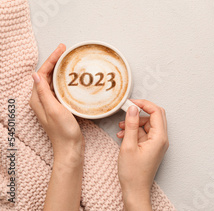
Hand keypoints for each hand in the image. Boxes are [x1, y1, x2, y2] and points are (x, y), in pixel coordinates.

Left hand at [29, 43, 83, 166]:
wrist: (70, 148)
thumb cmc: (63, 131)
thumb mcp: (53, 110)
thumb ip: (44, 92)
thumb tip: (36, 75)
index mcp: (38, 99)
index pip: (42, 73)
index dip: (52, 60)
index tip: (61, 49)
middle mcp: (42, 100)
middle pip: (47, 75)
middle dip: (56, 61)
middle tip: (67, 51)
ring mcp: (50, 103)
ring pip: (54, 81)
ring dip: (61, 70)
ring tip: (70, 60)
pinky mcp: (59, 107)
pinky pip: (60, 89)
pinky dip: (66, 80)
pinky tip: (74, 78)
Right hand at [117, 100, 168, 209]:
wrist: (136, 190)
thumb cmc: (133, 173)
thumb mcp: (128, 146)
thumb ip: (130, 125)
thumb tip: (132, 108)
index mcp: (160, 138)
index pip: (156, 112)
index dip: (144, 104)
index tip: (130, 102)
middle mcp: (162, 139)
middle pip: (154, 116)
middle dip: (139, 113)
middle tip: (125, 112)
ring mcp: (158, 143)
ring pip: (148, 125)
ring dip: (134, 123)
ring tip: (121, 129)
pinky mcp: (152, 147)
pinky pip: (145, 133)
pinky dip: (135, 132)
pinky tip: (123, 136)